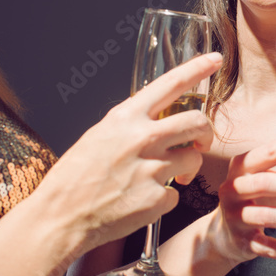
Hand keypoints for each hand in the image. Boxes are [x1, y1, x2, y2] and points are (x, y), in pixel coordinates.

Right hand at [37, 53, 221, 254]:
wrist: (59, 217)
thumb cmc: (74, 177)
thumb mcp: (99, 136)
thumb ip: (130, 126)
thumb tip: (154, 121)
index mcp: (126, 118)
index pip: (170, 83)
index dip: (197, 68)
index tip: (215, 58)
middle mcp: (142, 138)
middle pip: (198, 121)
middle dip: (205, 133)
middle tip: (200, 143)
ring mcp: (151, 169)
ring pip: (194, 159)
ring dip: (187, 169)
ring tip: (170, 177)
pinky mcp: (156, 198)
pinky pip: (176, 194)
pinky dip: (165, 199)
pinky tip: (143, 202)